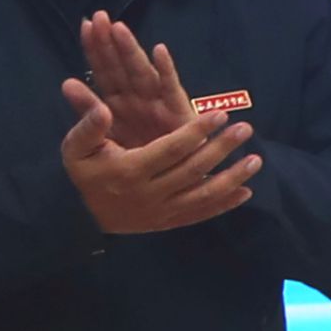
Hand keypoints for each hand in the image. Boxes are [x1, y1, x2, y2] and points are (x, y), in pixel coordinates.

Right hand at [60, 80, 257, 235]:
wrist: (79, 216)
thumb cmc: (83, 173)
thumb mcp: (75, 147)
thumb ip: (88, 126)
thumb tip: (102, 107)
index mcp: (130, 170)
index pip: (171, 149)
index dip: (196, 131)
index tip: (220, 114)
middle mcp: (149, 193)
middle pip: (192, 170)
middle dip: (221, 148)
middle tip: (245, 128)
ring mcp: (161, 211)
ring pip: (202, 195)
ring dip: (231, 178)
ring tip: (255, 160)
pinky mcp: (167, 223)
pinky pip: (199, 215)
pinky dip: (223, 205)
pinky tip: (245, 193)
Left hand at [75, 12, 194, 148]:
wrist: (169, 184)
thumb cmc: (136, 156)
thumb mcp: (104, 133)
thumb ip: (87, 108)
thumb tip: (66, 82)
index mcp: (117, 101)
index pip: (103, 69)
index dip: (95, 48)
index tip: (85, 25)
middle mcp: (137, 96)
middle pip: (120, 65)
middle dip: (110, 41)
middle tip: (100, 17)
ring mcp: (157, 103)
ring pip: (141, 72)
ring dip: (130, 50)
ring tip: (119, 30)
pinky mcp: (178, 113)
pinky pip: (170, 89)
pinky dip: (166, 70)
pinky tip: (159, 52)